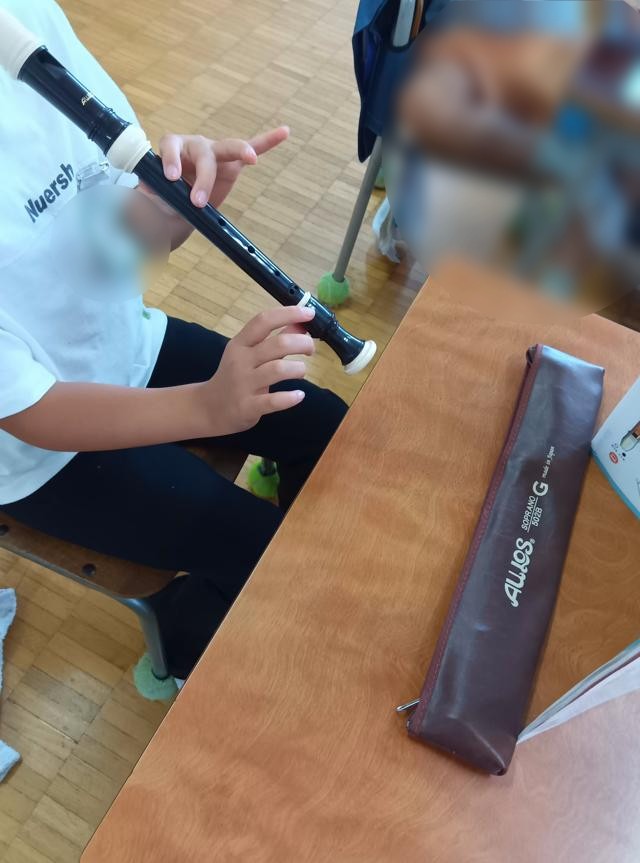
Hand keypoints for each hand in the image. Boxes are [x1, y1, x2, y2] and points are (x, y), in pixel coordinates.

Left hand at [158, 126, 289, 207]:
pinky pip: (253, 148)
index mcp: (172, 149)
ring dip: (240, 151)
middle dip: (203, 177)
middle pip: (203, 152)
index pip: (171, 146)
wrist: (176, 206)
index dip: (171, 159)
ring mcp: (216, 152)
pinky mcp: (233, 163)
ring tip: (251, 160)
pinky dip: (268, 141)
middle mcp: (194, 145)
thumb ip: (147, 196)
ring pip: (229, 148)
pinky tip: (284, 131)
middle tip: (198, 203)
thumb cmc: (161, 198)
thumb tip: (143, 198)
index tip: (172, 178)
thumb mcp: (150, 198)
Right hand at [202, 305, 315, 434]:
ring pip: (278, 369)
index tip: (309, 313)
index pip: (264, 321)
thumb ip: (275, 340)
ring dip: (298, 369)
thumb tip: (300, 324)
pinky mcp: (248, 406)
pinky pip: (274, 401)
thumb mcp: (249, 354)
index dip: (289, 313)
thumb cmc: (234, 377)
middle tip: (310, 349)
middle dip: (302, 343)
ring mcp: (243, 384)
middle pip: (278, 344)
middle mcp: (241, 361)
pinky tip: (298, 395)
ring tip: (301, 372)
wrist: (210, 408)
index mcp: (241, 344)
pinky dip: (290, 397)